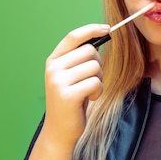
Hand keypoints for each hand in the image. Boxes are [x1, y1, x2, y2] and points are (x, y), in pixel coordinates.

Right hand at [41, 23, 109, 148]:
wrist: (60, 130)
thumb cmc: (72, 100)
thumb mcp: (72, 75)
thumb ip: (80, 58)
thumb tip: (99, 37)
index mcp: (53, 60)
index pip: (73, 37)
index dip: (91, 30)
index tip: (107, 28)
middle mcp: (53, 68)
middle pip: (90, 51)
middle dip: (98, 64)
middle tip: (93, 79)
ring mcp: (58, 81)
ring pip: (95, 67)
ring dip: (99, 80)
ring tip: (89, 91)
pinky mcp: (67, 95)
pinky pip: (95, 82)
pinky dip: (98, 90)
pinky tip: (90, 98)